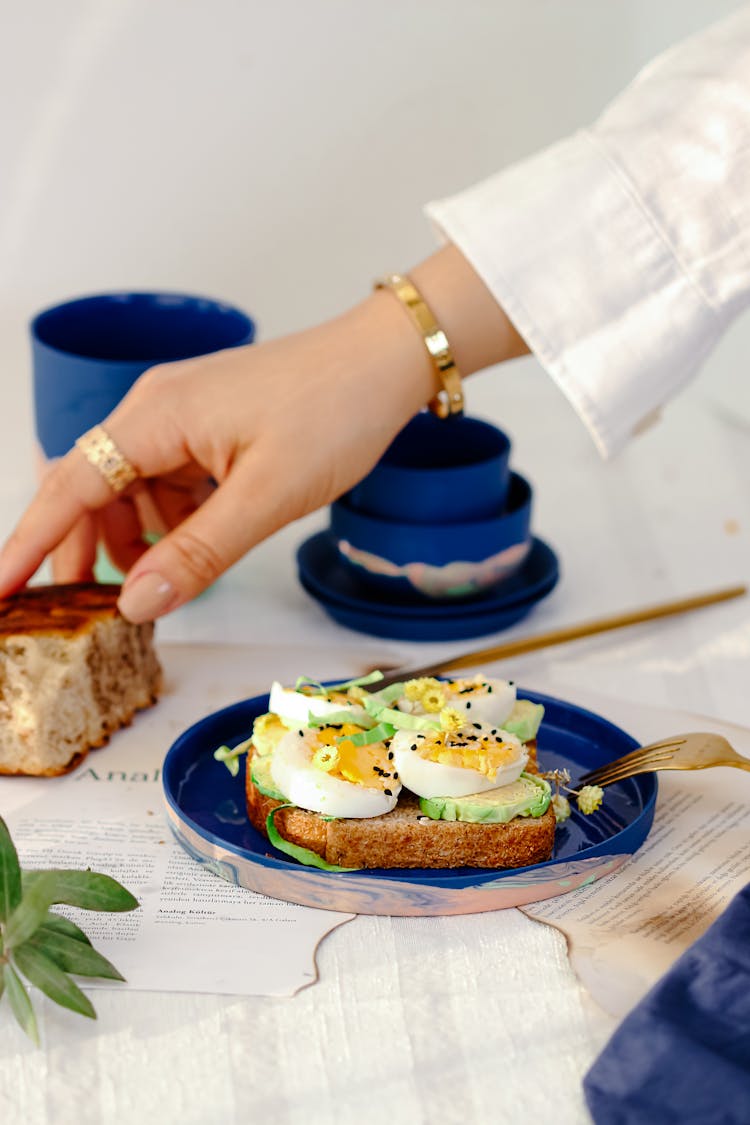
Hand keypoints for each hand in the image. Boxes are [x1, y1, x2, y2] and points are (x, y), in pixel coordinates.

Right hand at [0, 246, 525, 620]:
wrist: (383, 363)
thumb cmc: (333, 411)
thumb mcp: (266, 497)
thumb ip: (198, 553)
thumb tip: (134, 602)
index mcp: (155, 416)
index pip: (68, 486)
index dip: (27, 543)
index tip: (0, 592)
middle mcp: (155, 409)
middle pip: (90, 489)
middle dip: (81, 550)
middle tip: (85, 612)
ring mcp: (182, 416)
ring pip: (131, 489)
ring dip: (134, 539)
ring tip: (155, 583)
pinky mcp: (209, 427)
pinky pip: (169, 481)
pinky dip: (172, 520)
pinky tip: (196, 546)